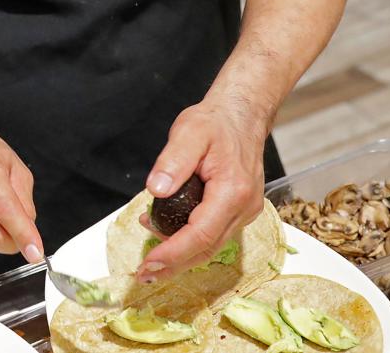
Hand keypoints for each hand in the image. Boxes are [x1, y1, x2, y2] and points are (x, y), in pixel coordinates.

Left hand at [137, 97, 267, 281]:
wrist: (242, 116)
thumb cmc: (215, 123)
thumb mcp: (189, 132)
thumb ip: (173, 161)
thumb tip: (156, 189)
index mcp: (232, 191)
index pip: (200, 233)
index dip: (173, 253)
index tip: (149, 263)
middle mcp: (244, 207)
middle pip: (207, 248)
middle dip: (174, 264)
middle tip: (145, 273)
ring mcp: (245, 212)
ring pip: (211, 245)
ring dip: (181, 254)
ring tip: (151, 253)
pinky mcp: (240, 212)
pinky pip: (215, 235)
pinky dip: (191, 241)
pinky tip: (169, 234)